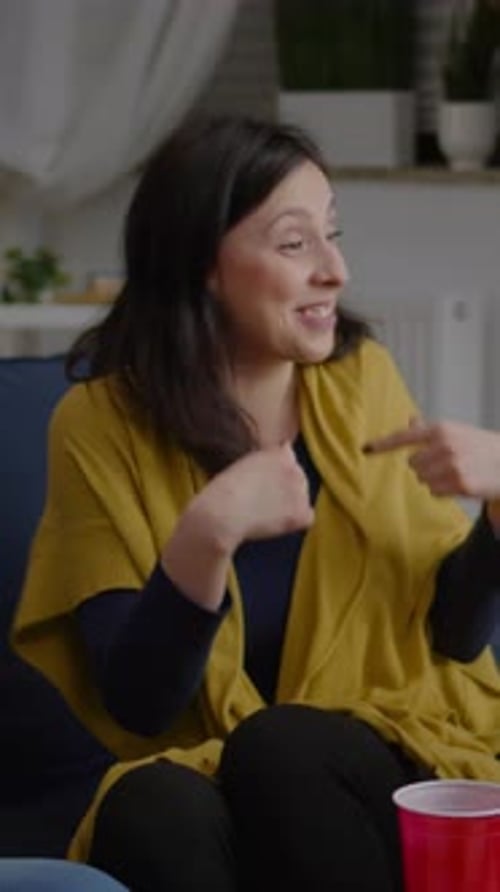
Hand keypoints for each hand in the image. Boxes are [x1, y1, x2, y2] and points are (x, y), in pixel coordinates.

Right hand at [161, 444, 313, 611]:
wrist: (222, 513)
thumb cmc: (223, 490)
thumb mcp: (243, 463)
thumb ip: (265, 459)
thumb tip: (285, 451)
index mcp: (280, 453)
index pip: (288, 460)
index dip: (275, 474)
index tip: (261, 484)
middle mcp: (295, 468)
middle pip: (298, 478)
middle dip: (286, 488)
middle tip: (262, 500)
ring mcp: (301, 490)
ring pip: (303, 497)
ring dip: (291, 504)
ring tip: (265, 512)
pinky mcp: (301, 513)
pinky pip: (307, 518)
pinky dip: (295, 522)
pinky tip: (275, 523)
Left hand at [363, 418, 499, 506]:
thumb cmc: (479, 447)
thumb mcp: (456, 432)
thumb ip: (430, 430)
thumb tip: (410, 421)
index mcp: (441, 429)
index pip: (404, 437)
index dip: (383, 444)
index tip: (365, 449)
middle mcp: (445, 445)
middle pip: (412, 464)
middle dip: (425, 466)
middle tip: (448, 463)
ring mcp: (452, 465)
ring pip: (422, 480)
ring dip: (435, 480)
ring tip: (456, 472)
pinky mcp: (460, 483)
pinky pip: (434, 492)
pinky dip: (444, 491)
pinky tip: (460, 483)